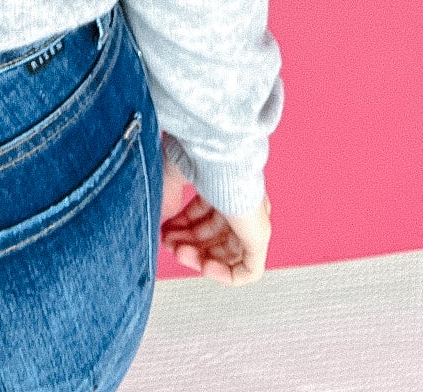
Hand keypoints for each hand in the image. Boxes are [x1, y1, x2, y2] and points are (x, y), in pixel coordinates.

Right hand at [159, 155, 270, 283]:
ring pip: (228, 255)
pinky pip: (248, 270)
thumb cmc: (198, 149)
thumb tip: (162, 223)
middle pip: (213, 236)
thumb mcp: (174, 174)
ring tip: (179, 253)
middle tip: (167, 244)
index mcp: (223, 184)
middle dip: (187, 243)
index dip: (181, 228)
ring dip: (199, 258)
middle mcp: (241, 203)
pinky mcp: (260, 236)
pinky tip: (203, 266)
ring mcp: (252, 220)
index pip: (204, 216)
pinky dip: (224, 275)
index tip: (163, 232)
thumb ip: (168, 198)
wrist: (216, 147)